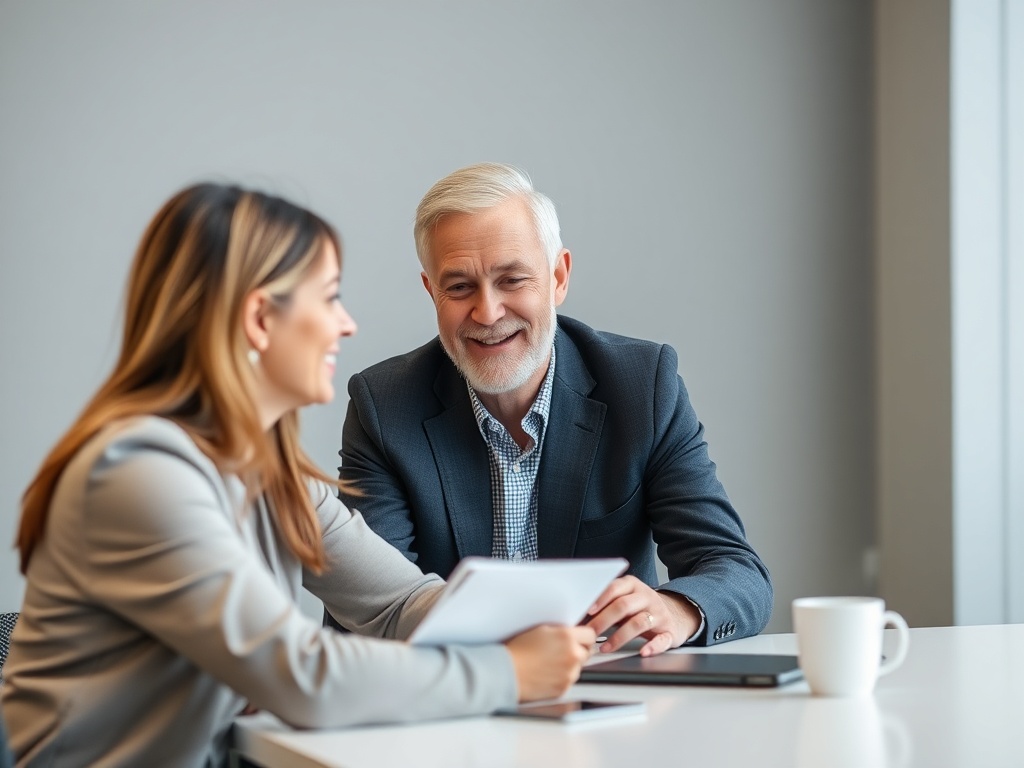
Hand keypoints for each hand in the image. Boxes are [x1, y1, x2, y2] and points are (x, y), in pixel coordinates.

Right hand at [504, 624, 595, 700]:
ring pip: (578, 668)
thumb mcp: (542, 629)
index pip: (590, 635)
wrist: (507, 671)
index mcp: (567, 637)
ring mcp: (569, 673)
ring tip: (550, 663)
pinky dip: (561, 678)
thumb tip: (573, 632)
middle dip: (577, 651)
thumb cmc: (518, 650)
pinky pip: (569, 681)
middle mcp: (572, 655)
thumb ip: (562, 631)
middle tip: (562, 651)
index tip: (579, 638)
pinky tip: (547, 673)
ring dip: (570, 665)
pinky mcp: (564, 688)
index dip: (584, 637)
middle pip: (587, 652)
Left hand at [584, 576, 700, 655]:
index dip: (600, 599)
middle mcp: (646, 597)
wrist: (675, 613)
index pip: (614, 588)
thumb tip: (577, 614)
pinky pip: (662, 639)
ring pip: (639, 622)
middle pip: (624, 606)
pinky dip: (653, 647)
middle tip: (589, 633)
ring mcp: (659, 614)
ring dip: (620, 637)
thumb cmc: (639, 608)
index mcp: (632, 586)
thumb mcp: (623, 600)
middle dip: (604, 620)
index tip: (587, 611)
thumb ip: (605, 604)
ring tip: (605, 648)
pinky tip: (643, 652)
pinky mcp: (669, 631)